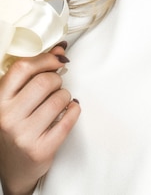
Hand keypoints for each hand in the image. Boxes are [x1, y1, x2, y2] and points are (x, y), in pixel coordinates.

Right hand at [0, 45, 79, 194]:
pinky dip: (74, 110)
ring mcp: (24, 135)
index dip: (45, 59)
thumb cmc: (16, 126)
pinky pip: (68, 120)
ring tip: (60, 101)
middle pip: (44, 81)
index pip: (23, 68)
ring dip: (65, 95)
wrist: (13, 168)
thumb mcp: (15, 99)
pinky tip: (70, 109)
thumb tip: (59, 49)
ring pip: (59, 99)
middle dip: (57, 79)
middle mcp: (8, 117)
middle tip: (56, 85)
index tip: (56, 60)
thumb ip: (34, 73)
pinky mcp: (41, 150)